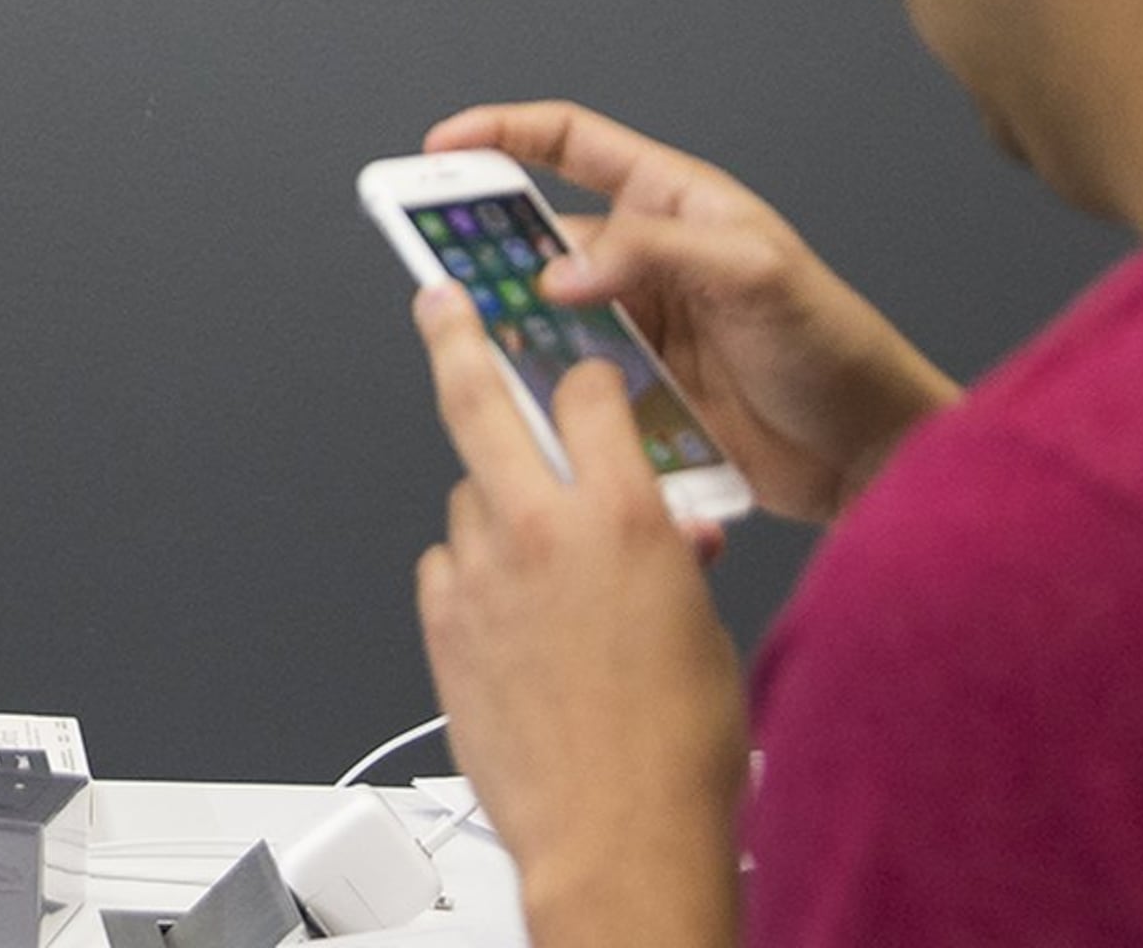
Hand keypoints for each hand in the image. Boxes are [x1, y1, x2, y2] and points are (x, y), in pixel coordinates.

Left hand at [413, 287, 744, 947]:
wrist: (616, 836)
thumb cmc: (678, 750)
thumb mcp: (702, 629)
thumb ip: (670, 562)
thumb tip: (669, 540)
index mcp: (625, 520)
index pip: (589, 397)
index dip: (585, 377)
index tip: (578, 368)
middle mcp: (542, 532)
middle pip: (479, 401)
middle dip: (456, 338)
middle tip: (439, 305)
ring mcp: (482, 576)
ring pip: (467, 498)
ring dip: (494, 509)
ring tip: (532, 561)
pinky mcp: (441, 624)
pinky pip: (447, 567)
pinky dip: (471, 575)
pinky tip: (502, 614)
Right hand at [431, 100, 958, 521]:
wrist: (871, 455)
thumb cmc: (835, 347)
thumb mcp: (754, 275)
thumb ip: (652, 255)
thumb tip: (558, 269)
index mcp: (674, 204)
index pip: (572, 144)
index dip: (502, 134)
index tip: (442, 148)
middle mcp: (646, 259)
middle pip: (539, 235)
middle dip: (483, 245)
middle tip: (438, 265)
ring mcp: (637, 326)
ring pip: (542, 313)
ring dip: (510, 325)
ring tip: (483, 341)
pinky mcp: (634, 392)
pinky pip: (564, 378)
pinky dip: (538, 387)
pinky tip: (530, 399)